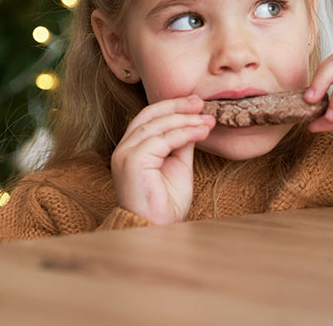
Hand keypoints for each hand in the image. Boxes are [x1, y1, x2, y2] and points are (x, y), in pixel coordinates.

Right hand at [110, 95, 215, 223]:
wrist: (157, 230)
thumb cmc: (166, 204)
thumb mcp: (178, 165)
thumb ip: (181, 143)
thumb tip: (195, 122)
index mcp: (132, 148)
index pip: (150, 117)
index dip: (172, 107)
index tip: (196, 103)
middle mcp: (124, 148)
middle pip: (151, 115)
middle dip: (178, 106)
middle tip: (201, 103)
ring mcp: (126, 154)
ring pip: (158, 125)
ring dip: (186, 120)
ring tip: (207, 121)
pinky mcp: (133, 161)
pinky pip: (162, 140)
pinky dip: (185, 133)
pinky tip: (202, 132)